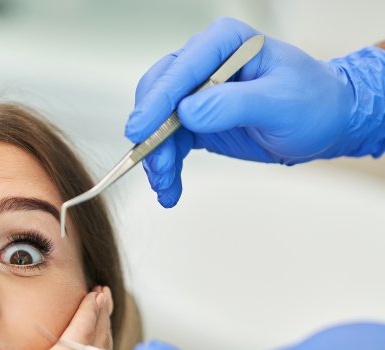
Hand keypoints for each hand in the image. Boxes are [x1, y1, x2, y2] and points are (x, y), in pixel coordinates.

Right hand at [125, 17, 384, 206]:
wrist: (326, 123)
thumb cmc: (313, 102)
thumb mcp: (280, 102)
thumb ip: (234, 103)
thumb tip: (188, 111)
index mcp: (224, 44)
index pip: (180, 69)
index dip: (156, 100)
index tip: (140, 130)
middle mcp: (204, 64)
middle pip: (157, 95)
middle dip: (152, 134)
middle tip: (156, 165)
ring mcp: (196, 94)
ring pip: (158, 124)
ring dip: (157, 158)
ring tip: (166, 185)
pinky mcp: (194, 122)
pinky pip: (170, 144)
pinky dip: (167, 168)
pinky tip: (169, 188)